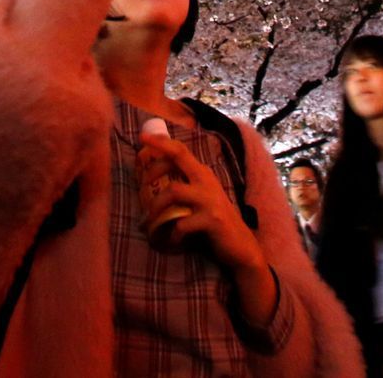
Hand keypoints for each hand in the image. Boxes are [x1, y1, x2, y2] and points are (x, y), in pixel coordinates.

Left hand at [137, 130, 263, 273]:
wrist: (240, 245)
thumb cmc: (214, 220)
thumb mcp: (201, 197)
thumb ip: (185, 185)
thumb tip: (153, 178)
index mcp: (202, 174)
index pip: (180, 149)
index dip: (161, 142)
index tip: (142, 137)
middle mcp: (207, 181)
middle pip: (179, 158)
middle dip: (154, 166)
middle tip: (141, 184)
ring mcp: (210, 199)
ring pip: (173, 190)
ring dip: (156, 206)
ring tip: (149, 222)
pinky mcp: (212, 220)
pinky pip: (182, 223)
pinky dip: (172, 233)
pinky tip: (172, 240)